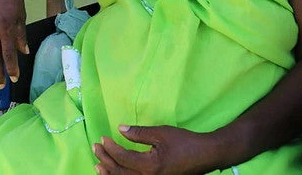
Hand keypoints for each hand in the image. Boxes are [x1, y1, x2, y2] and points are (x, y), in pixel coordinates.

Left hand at [93, 125, 212, 174]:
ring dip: (110, 173)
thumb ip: (139, 133)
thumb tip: (120, 130)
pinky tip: (115, 173)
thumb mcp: (161, 133)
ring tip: (98, 165)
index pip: (123, 159)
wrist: (205, 155)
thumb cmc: (184, 142)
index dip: (110, 148)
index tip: (103, 138)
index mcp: (149, 166)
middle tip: (96, 148)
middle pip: (120, 173)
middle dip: (105, 160)